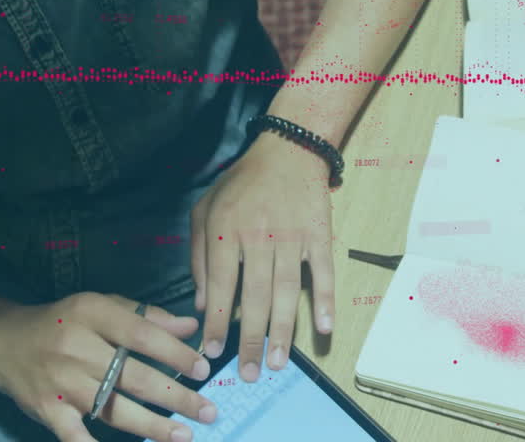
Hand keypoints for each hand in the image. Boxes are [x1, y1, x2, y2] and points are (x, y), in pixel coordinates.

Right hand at [0, 292, 215, 441]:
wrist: (3, 342)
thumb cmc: (65, 322)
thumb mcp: (102, 306)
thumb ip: (147, 316)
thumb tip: (191, 327)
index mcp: (93, 315)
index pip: (141, 335)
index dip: (175, 354)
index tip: (204, 369)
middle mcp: (77, 348)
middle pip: (133, 377)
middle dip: (176, 397)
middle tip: (208, 411)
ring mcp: (61, 382)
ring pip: (114, 409)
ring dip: (153, 426)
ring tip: (185, 435)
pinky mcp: (48, 410)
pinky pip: (76, 436)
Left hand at [190, 133, 335, 381]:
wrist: (289, 150)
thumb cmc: (241, 184)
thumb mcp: (205, 210)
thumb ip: (199, 256)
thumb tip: (202, 304)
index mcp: (226, 230)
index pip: (220, 285)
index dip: (216, 321)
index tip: (212, 353)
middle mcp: (259, 236)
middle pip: (254, 296)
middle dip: (250, 338)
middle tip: (248, 374)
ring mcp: (292, 236)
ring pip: (287, 290)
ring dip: (283, 329)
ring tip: (277, 363)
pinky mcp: (319, 235)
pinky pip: (324, 272)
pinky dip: (326, 300)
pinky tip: (324, 328)